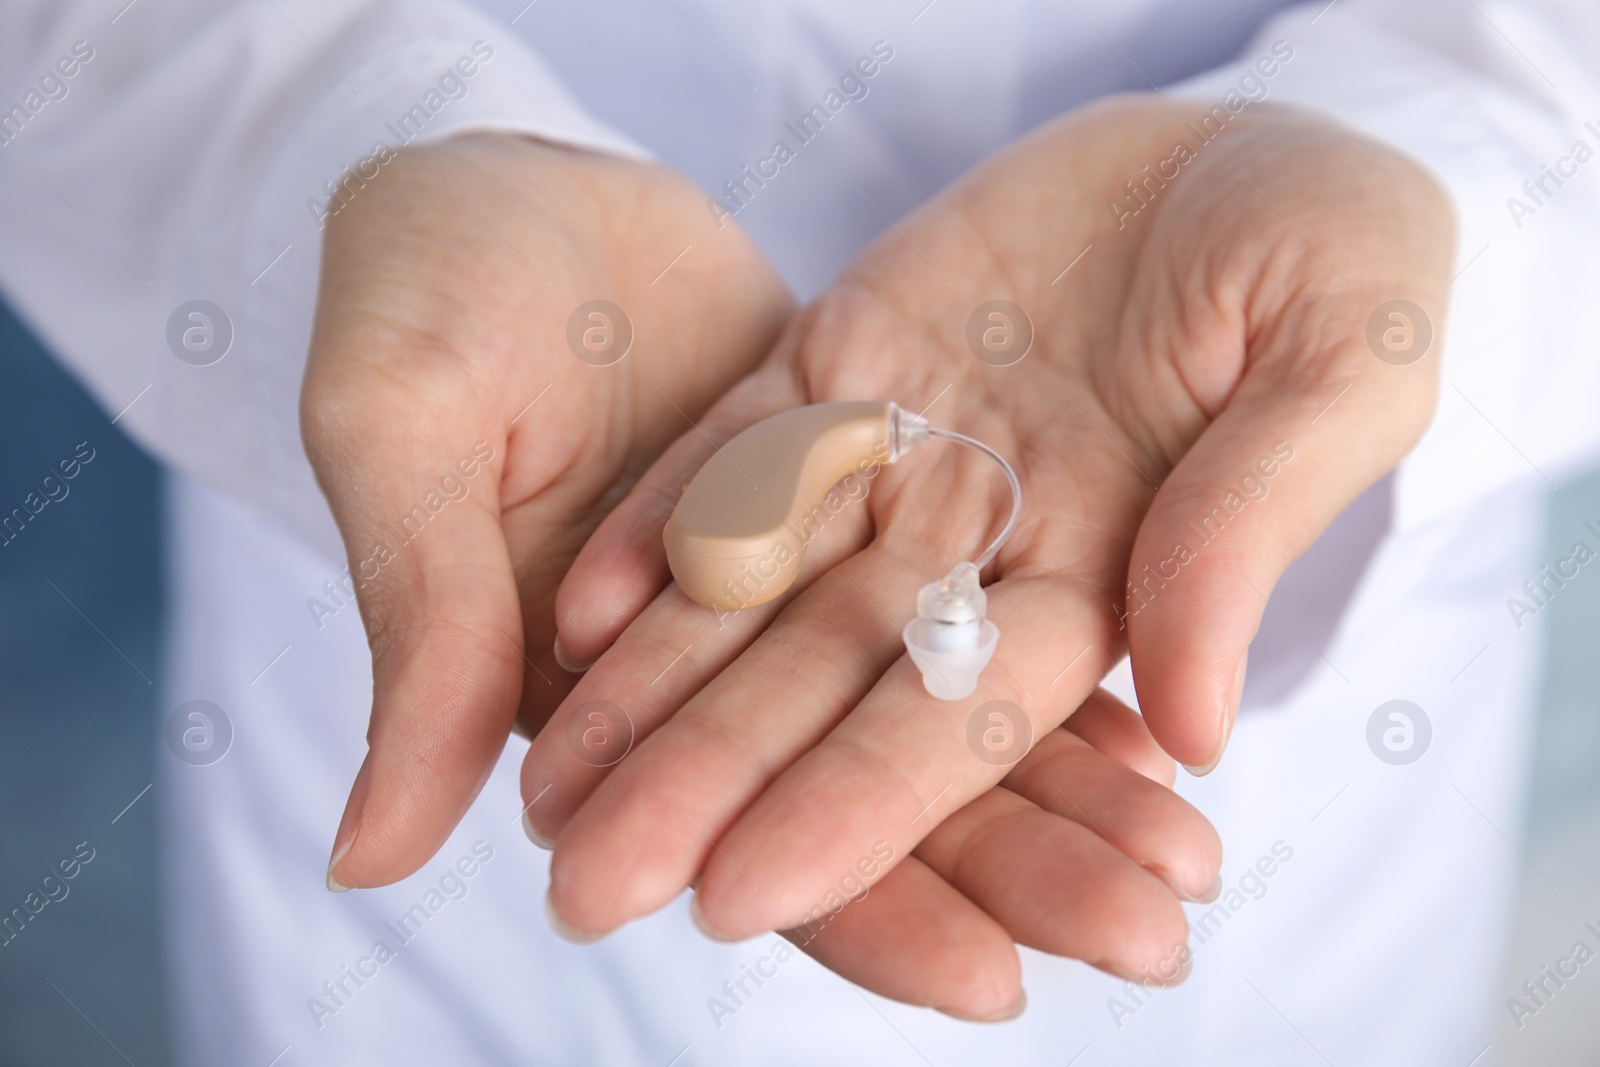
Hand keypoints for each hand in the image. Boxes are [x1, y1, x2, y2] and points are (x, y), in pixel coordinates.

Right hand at [299, 133, 1210, 1020]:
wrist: (492, 176)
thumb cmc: (412, 292)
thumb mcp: (401, 439)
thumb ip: (420, 630)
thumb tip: (368, 857)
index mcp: (596, 685)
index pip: (749, 826)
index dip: (862, 907)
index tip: (990, 985)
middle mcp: (716, 652)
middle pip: (879, 792)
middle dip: (1014, 874)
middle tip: (1154, 942)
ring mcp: (796, 571)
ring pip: (938, 700)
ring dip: (1062, 783)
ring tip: (1191, 861)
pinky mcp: (858, 482)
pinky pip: (962, 577)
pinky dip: (1048, 638)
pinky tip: (1156, 705)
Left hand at [526, 96, 1450, 994]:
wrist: (1248, 138)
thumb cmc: (1336, 247)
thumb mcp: (1343, 360)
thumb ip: (1252, 527)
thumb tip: (1195, 727)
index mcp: (1107, 574)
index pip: (966, 719)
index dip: (856, 806)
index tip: (744, 896)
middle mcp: (982, 539)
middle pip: (828, 684)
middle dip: (710, 787)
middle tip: (586, 893)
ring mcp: (902, 453)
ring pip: (760, 589)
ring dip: (651, 690)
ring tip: (542, 786)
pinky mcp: (845, 361)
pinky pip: (739, 451)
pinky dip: (661, 524)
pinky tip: (582, 609)